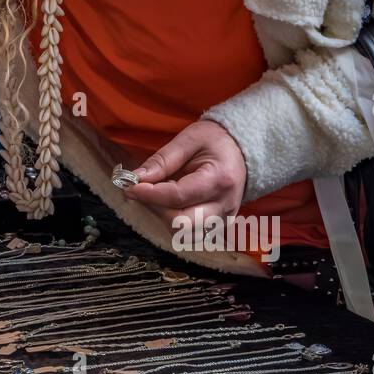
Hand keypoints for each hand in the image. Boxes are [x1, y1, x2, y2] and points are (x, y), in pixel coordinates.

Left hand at [121, 120, 246, 229]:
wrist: (244, 150)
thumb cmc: (215, 141)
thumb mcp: (189, 140)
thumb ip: (162, 160)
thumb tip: (136, 178)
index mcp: (220, 180)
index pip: (178, 197)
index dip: (149, 194)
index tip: (129, 187)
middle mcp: (225, 206)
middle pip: (180, 223)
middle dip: (155, 208)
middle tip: (142, 190)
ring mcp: (224, 220)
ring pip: (183, 233)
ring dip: (163, 216)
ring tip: (160, 193)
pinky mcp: (219, 226)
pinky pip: (190, 233)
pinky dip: (174, 221)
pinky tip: (171, 202)